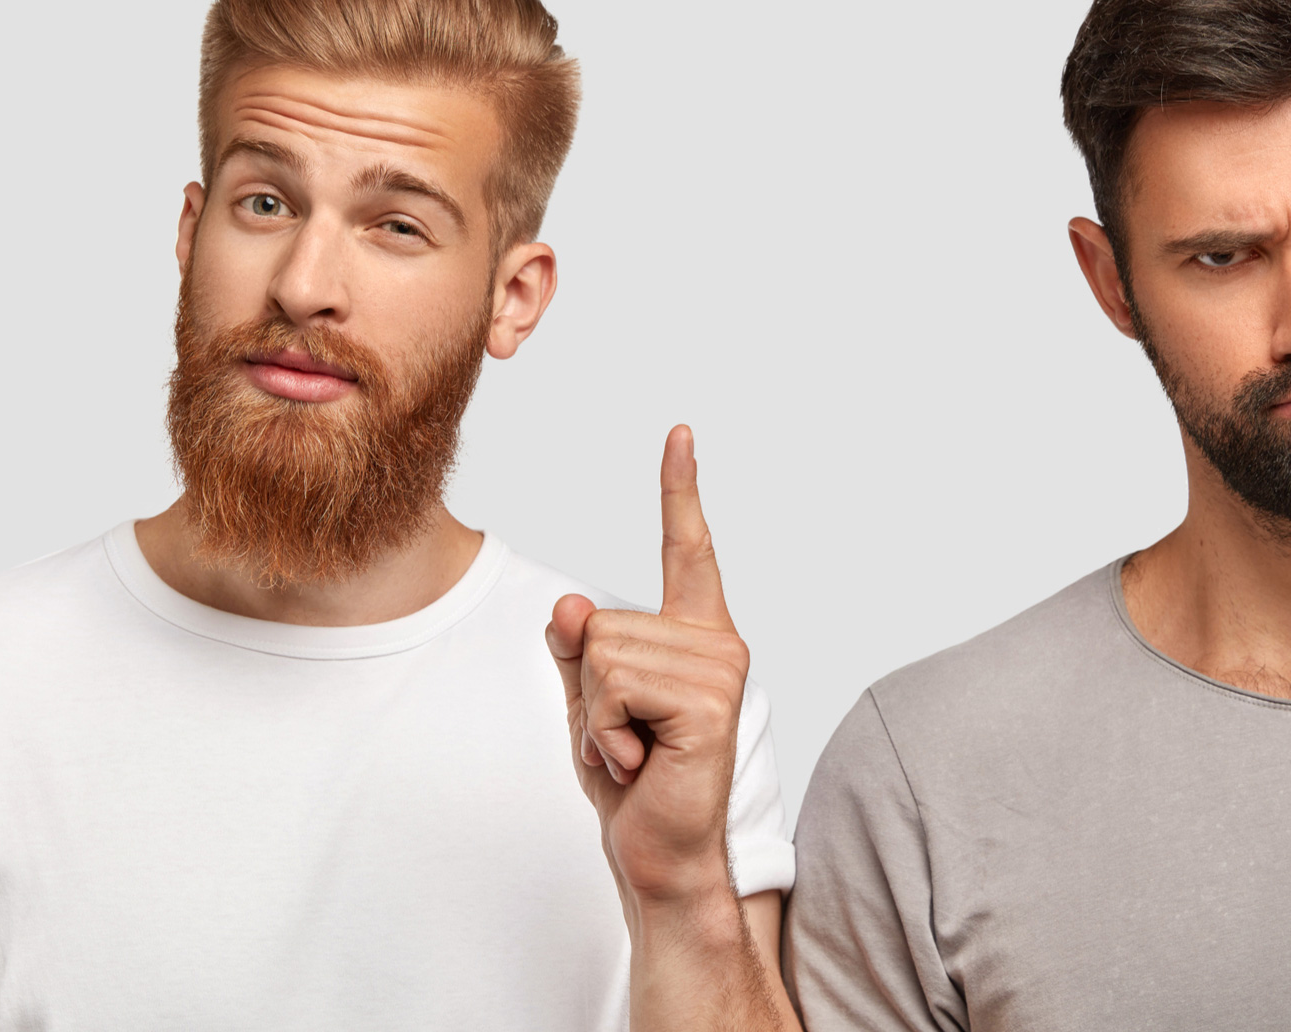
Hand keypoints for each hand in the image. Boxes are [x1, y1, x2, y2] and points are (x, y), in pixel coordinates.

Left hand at [547, 425, 750, 904]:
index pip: (687, 550)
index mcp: (696, 636)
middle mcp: (717, 642)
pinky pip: (613, 684)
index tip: (679, 434)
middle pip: (600, 621)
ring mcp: (720, 668)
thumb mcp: (588, 702)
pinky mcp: (709, 699)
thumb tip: (571, 604)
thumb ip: (576, 648)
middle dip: (588, 689)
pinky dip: (607, 730)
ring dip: (596, 714)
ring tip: (634, 751)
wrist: (660, 856)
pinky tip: (642, 762)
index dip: (679, 491)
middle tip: (625, 739)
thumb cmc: (630, 781)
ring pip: (601, 652)